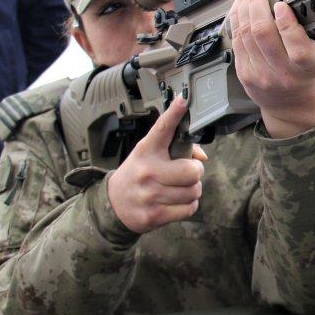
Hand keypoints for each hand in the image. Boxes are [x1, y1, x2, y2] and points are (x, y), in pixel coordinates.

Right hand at [107, 95, 207, 233]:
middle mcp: (148, 171)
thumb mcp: (149, 156)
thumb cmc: (138, 174)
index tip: (183, 99)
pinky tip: (176, 201)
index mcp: (146, 151)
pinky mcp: (155, 215)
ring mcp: (150, 195)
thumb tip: (202, 157)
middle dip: (196, 172)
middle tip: (187, 172)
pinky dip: (188, 205)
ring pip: (194, 191)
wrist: (113, 204)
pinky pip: (189, 208)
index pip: (162, 129)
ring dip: (192, 190)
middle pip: (192, 171)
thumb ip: (176, 150)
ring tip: (179, 188)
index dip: (174, 113)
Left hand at [229, 0, 314, 137]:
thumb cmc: (306, 73)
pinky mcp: (244, 73)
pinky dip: (236, 19)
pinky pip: (236, 40)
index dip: (286, 21)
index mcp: (308, 67)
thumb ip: (311, 29)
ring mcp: (261, 75)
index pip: (297, 45)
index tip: (282, 4)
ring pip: (245, 33)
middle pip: (262, 33)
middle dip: (257, 3)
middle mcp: (284, 73)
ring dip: (244, 7)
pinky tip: (241, 7)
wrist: (292, 104)